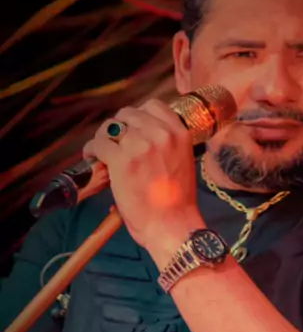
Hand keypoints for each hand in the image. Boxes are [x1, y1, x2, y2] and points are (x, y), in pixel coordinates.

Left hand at [83, 98, 199, 247]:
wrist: (173, 225)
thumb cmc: (177, 202)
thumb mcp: (182, 162)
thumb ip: (166, 144)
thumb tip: (139, 135)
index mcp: (179, 133)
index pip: (152, 106)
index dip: (138, 117)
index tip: (131, 130)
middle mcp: (161, 133)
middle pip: (128, 114)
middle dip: (119, 128)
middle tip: (114, 144)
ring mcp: (140, 145)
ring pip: (111, 126)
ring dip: (104, 138)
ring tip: (101, 152)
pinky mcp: (121, 160)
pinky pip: (99, 144)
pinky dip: (92, 150)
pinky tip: (93, 159)